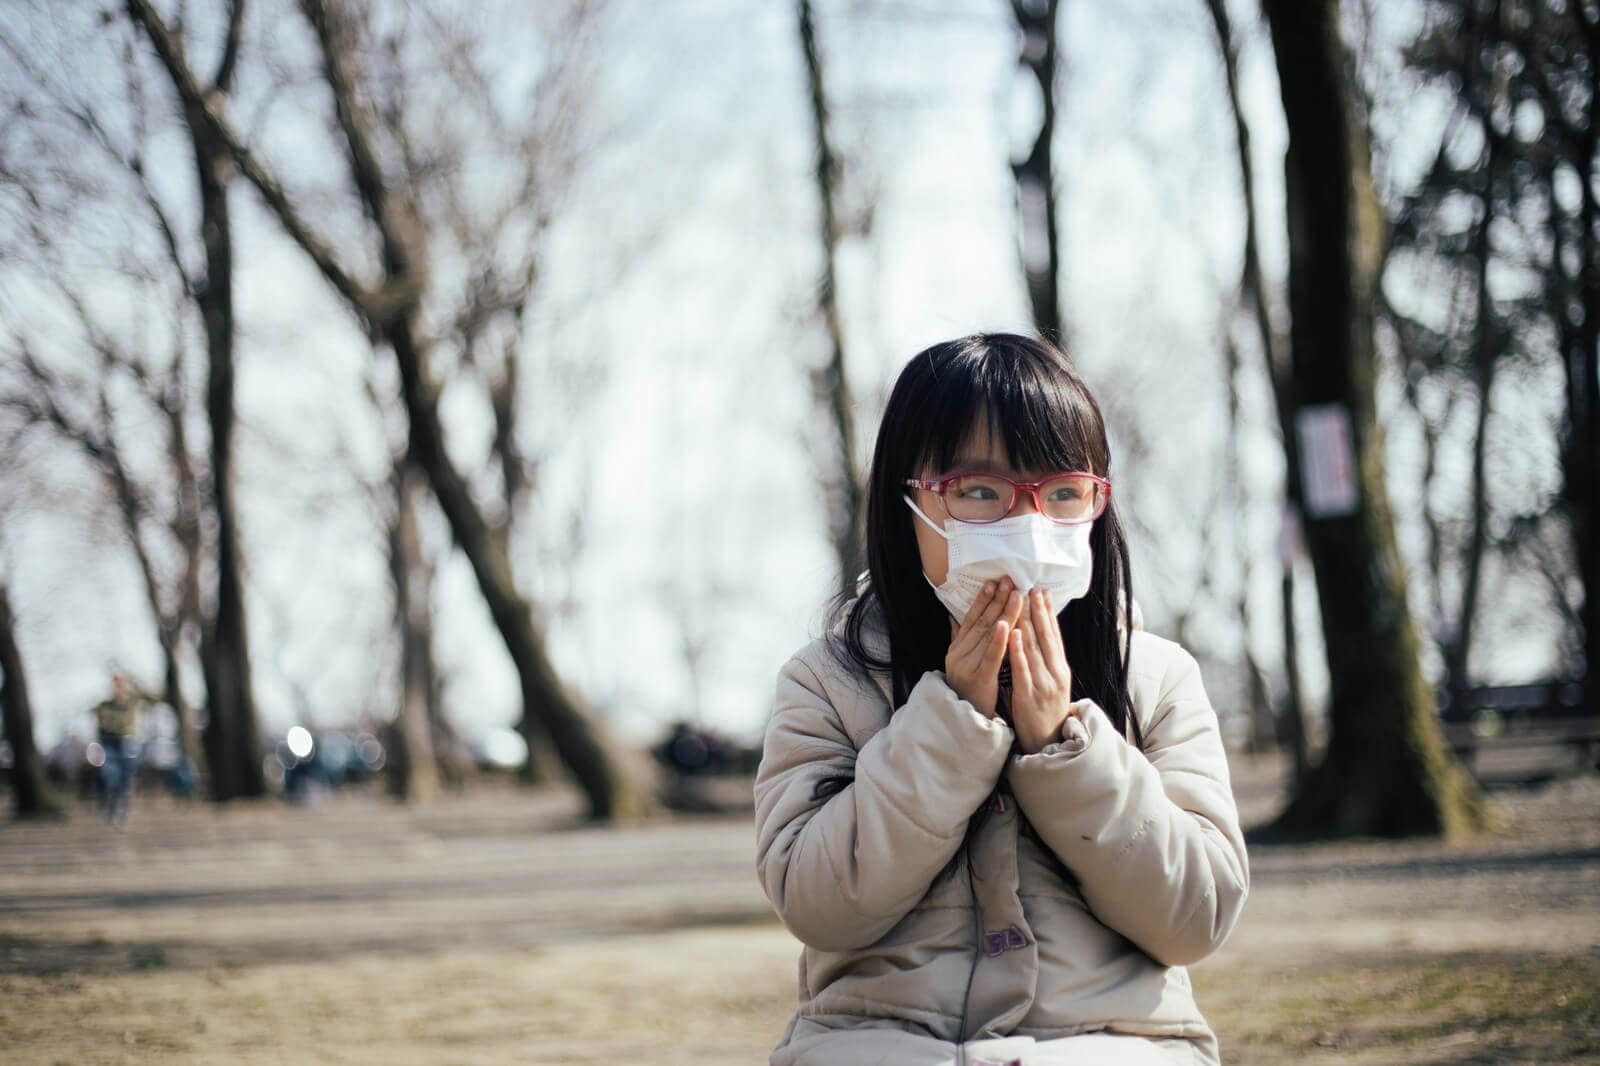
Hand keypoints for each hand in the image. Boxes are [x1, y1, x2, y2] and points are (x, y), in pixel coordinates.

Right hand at [944, 577, 1023, 718]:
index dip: (983, 599)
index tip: (994, 582)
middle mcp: (959, 653)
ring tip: (1016, 595)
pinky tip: (1008, 625)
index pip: (972, 618)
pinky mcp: (979, 678)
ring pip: (988, 635)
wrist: (966, 719)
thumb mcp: (962, 661)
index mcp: (957, 648)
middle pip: (981, 622)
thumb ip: (959, 637)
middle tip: (1009, 580)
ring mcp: (967, 665)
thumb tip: (953, 615)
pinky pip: (991, 656)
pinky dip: (999, 640)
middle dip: (997, 599)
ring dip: (1003, 613)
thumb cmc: (969, 689)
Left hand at [1009, 587, 1076, 753]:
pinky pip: (1022, 669)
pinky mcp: (1030, 694)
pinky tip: (1012, 633)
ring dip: (1027, 622)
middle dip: (1038, 609)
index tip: (1042, 590)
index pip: (1053, 633)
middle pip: (1046, 635)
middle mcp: (1055, 671)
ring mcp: (1044, 683)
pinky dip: (1017, 650)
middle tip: (1032, 586)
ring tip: (1021, 600)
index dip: (1048, 611)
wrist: (1047, 740)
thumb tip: (1040, 634)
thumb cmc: (1045, 707)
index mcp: (1060, 666)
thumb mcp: (1052, 680)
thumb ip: (1046, 658)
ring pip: (1034, 647)